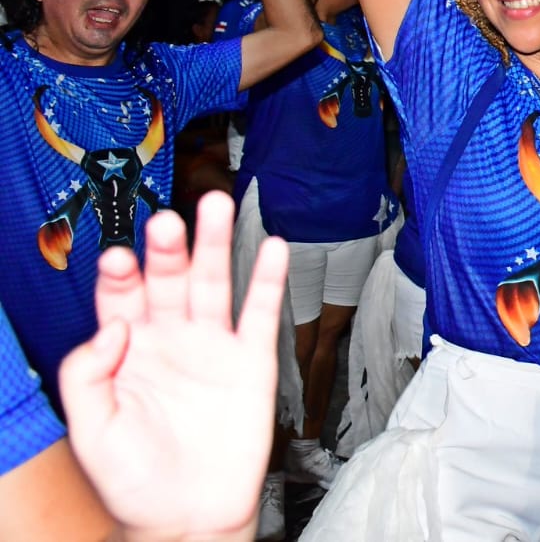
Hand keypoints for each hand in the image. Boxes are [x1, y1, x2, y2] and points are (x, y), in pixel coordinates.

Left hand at [60, 192, 286, 538]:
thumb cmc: (134, 478)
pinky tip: (272, 247)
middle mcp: (171, 338)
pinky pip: (261, 313)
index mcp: (127, 351)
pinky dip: (268, 279)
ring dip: (215, 244)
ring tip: (216, 206)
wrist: (189, 514)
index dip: (119, 273)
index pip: (121, 297)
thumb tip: (114, 327)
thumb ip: (89, 374)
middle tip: (167, 221)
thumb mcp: (91, 430)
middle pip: (168, 278)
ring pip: (214, 282)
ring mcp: (213, 346)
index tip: (117, 257)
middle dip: (168, 248)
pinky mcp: (252, 361)